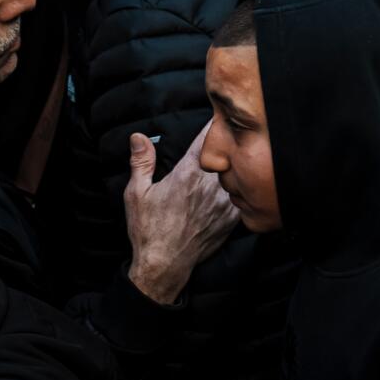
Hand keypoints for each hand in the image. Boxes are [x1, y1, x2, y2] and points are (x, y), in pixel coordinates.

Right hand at [125, 124, 239, 305]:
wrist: (165, 264)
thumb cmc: (148, 229)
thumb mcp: (137, 193)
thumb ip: (142, 161)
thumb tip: (139, 136)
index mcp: (188, 174)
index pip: (207, 139)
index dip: (215, 125)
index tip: (222, 115)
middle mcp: (211, 185)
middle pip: (228, 153)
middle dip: (230, 143)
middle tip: (235, 132)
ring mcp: (225, 202)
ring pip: (239, 174)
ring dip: (238, 166)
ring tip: (242, 157)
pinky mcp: (233, 218)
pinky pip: (243, 196)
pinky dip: (242, 189)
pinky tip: (241, 186)